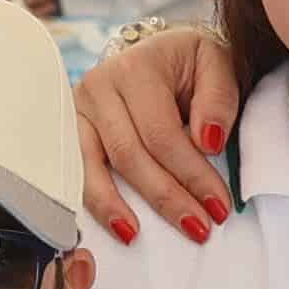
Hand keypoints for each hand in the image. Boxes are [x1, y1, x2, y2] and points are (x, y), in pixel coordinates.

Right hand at [69, 24, 237, 246]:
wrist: (159, 52)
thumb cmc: (189, 63)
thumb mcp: (217, 64)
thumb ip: (218, 99)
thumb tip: (208, 142)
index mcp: (136, 67)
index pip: (162, 133)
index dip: (191, 174)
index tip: (219, 205)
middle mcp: (99, 86)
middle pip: (129, 155)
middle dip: (166, 197)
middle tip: (198, 227)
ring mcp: (78, 108)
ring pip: (92, 167)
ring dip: (116, 207)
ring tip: (136, 236)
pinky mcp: (69, 129)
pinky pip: (75, 171)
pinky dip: (92, 201)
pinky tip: (110, 223)